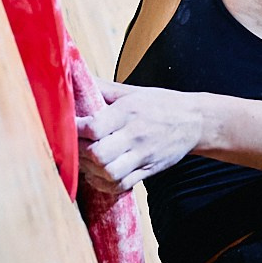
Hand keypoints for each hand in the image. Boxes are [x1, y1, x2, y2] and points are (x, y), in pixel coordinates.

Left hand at [75, 79, 208, 192]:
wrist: (195, 122)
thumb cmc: (161, 104)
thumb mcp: (132, 91)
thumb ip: (103, 89)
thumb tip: (75, 77)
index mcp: (128, 112)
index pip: (94, 127)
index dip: (74, 130)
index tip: (66, 127)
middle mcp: (135, 135)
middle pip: (98, 154)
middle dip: (79, 153)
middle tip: (74, 147)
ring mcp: (142, 156)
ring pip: (109, 173)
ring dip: (91, 170)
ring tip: (85, 161)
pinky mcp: (148, 171)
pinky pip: (121, 185)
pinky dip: (104, 184)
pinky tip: (97, 175)